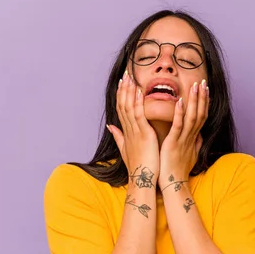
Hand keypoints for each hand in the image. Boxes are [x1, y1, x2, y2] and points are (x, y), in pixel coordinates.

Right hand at [107, 70, 159, 187]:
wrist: (142, 180)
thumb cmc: (138, 166)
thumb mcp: (126, 149)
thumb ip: (119, 136)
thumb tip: (111, 126)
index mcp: (126, 132)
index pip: (121, 109)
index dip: (121, 94)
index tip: (122, 82)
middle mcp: (128, 130)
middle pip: (123, 105)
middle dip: (124, 88)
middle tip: (125, 73)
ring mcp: (135, 132)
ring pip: (129, 107)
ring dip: (129, 91)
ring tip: (130, 77)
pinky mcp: (144, 135)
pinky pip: (139, 116)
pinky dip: (138, 103)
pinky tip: (139, 92)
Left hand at [158, 80, 208, 189]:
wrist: (174, 184)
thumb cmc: (179, 170)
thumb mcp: (190, 154)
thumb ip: (195, 144)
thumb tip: (199, 137)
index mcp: (193, 138)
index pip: (201, 116)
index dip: (204, 102)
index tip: (205, 89)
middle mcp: (191, 137)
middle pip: (200, 113)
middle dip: (202, 97)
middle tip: (203, 81)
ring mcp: (184, 140)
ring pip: (192, 117)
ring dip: (195, 101)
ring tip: (195, 86)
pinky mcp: (174, 144)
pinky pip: (178, 126)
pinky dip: (180, 113)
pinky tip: (180, 101)